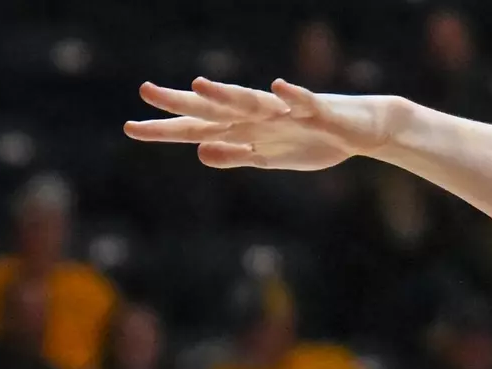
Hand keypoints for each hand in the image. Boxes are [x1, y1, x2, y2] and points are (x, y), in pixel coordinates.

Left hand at [126, 77, 397, 171]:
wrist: (360, 129)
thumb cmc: (313, 141)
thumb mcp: (267, 159)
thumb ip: (234, 155)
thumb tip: (198, 152)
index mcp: (245, 128)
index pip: (198, 128)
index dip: (166, 130)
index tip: (131, 128)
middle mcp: (258, 115)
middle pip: (214, 109)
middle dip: (182, 103)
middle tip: (145, 92)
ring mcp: (285, 111)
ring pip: (252, 101)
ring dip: (228, 93)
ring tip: (201, 86)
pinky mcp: (317, 111)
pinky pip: (304, 102)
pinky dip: (292, 95)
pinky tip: (280, 87)